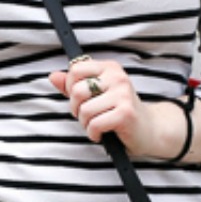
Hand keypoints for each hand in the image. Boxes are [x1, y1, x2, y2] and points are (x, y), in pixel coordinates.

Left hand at [49, 57, 174, 153]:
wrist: (147, 129)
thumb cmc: (117, 111)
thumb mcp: (94, 95)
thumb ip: (73, 86)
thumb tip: (53, 76)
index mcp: (109, 68)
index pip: (76, 69)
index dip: (70, 87)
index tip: (81, 99)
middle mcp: (118, 77)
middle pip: (77, 91)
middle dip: (76, 109)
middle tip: (88, 115)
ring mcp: (123, 94)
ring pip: (84, 110)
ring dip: (85, 123)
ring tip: (96, 124)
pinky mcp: (126, 113)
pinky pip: (95, 124)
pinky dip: (93, 133)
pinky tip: (101, 133)